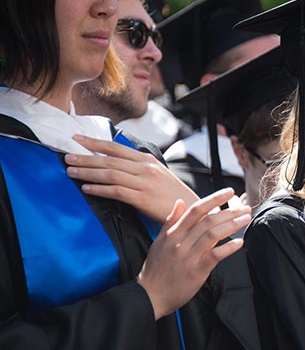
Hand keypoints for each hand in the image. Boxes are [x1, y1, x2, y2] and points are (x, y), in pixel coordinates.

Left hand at [65, 134, 198, 222]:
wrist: (192, 211)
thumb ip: (139, 168)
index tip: (77, 139)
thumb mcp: (158, 174)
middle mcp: (145, 168)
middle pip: (110, 159)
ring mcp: (144, 183)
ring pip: (110, 173)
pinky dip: (99, 189)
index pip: (116, 147)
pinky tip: (87, 189)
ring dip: (88, 172)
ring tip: (71, 171)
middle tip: (67, 156)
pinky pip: (116, 191)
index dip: (95, 142)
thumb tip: (117, 164)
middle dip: (86, 157)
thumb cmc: (172, 194)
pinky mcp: (142, 198)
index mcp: (147, 160)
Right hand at [137, 188, 250, 319]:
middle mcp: (180, 243)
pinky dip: (228, 248)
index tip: (228, 192)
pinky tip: (239, 243)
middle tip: (244, 208)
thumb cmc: (155, 269)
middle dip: (229, 212)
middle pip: (208, 221)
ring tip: (245, 219)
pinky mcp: (196, 272)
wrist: (149, 295)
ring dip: (232, 225)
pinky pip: (214, 256)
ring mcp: (188, 257)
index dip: (214, 199)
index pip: (196, 210)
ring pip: (213, 235)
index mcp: (173, 233)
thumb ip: (170, 221)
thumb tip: (179, 202)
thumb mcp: (159, 242)